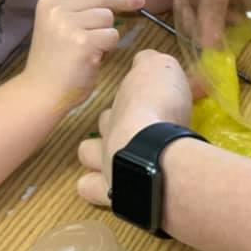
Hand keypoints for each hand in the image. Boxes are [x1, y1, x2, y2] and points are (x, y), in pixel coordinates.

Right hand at [23, 0, 144, 107]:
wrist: (41, 92)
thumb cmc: (56, 61)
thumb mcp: (61, 26)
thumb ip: (82, 8)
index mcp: (49, 1)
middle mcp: (56, 8)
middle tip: (140, 0)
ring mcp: (68, 24)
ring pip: (108, 17)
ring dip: (107, 34)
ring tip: (91, 49)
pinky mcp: (82, 42)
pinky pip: (112, 35)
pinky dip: (108, 47)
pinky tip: (93, 57)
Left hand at [76, 50, 192, 204]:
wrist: (152, 152)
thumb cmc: (160, 107)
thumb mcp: (163, 69)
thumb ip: (152, 63)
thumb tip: (144, 60)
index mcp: (126, 103)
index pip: (124, 96)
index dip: (135, 98)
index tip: (150, 101)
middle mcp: (111, 129)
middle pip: (103, 122)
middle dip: (114, 125)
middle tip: (137, 131)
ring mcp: (106, 161)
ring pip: (87, 153)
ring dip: (98, 155)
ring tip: (117, 161)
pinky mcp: (110, 191)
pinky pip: (90, 189)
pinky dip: (98, 188)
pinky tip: (115, 189)